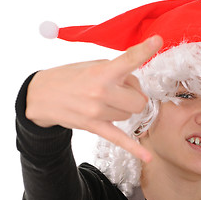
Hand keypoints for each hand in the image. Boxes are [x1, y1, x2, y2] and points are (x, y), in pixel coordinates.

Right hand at [26, 35, 162, 161]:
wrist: (42, 95)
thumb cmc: (71, 76)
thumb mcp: (94, 65)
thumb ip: (119, 72)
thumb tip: (137, 87)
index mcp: (102, 71)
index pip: (128, 60)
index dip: (144, 50)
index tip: (158, 40)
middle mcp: (101, 91)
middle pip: (140, 101)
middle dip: (133, 96)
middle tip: (120, 91)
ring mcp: (97, 111)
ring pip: (130, 115)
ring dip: (123, 108)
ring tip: (106, 101)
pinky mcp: (94, 127)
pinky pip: (120, 140)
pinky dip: (135, 149)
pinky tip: (147, 159)